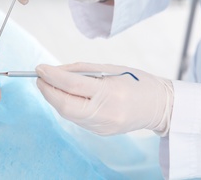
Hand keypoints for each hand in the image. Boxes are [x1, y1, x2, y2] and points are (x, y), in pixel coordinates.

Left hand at [36, 63, 173, 135]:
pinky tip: (65, 96)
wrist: (160, 106)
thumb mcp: (111, 68)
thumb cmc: (137, 81)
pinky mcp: (102, 132)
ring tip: (50, 85)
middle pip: (65, 106)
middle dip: (48, 91)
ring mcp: (103, 126)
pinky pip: (77, 119)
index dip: (52, 76)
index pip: (73, 84)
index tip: (39, 68)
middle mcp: (106, 113)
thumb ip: (82, 70)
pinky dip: (67, 106)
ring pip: (68, 114)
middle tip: (40, 78)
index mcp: (111, 92)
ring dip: (55, 99)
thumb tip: (56, 72)